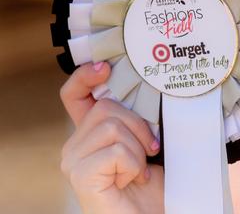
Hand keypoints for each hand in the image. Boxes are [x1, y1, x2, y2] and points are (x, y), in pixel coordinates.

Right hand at [59, 62, 163, 213]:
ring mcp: (73, 162)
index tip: (104, 68)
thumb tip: (147, 86)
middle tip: (149, 152)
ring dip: (138, 149)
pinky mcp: (80, 176)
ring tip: (139, 171)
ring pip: (112, 126)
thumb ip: (135, 119)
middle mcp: (74, 146)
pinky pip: (116, 149)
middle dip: (139, 126)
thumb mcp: (145, 142)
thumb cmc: (153, 184)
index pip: (74, 95)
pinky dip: (134, 165)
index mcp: (89, 134)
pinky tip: (131, 181)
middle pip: (106, 107)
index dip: (85, 77)